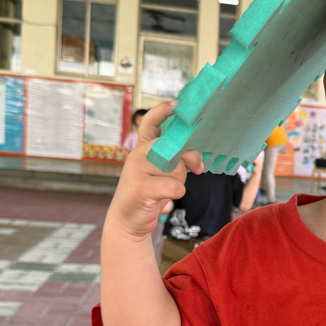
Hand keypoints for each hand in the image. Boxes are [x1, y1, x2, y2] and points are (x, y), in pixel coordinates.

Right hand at [108, 101, 202, 240]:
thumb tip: (196, 159)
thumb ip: (176, 159)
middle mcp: (139, 154)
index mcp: (143, 147)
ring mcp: (137, 169)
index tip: (178, 104)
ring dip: (179, 181)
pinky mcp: (141, 187)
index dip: (164, 110)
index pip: (150, 121)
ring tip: (166, 189)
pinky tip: (166, 199)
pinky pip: (174, 186)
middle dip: (191, 158)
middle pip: (175, 146)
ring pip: (176, 169)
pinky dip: (176, 193)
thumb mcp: (162, 171)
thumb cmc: (151, 192)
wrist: (128, 221)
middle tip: (197, 168)